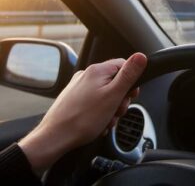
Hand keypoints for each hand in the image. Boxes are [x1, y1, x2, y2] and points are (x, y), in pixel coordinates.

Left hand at [19, 52, 146, 173]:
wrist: (54, 138)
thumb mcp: (113, 96)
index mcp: (97, 70)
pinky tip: (97, 123)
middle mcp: (86, 75)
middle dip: (120, 98)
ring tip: (106, 121)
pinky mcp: (73, 99)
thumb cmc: (83, 119)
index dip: (131, 81)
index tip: (131, 95)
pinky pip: (94, 102)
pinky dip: (99, 112)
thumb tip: (141, 56)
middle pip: (115, 81)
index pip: (124, 65)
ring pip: (105, 93)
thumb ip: (129, 75)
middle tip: (117, 111)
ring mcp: (78, 87)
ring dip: (110, 108)